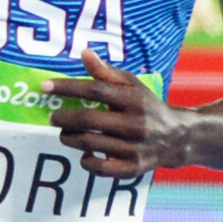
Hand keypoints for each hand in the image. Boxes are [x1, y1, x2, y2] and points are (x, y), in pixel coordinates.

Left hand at [41, 49, 186, 177]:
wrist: (177, 136)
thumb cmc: (145, 105)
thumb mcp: (131, 84)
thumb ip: (106, 72)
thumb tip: (84, 53)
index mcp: (133, 98)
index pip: (95, 90)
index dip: (67, 87)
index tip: (45, 86)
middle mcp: (135, 123)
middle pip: (89, 119)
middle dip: (64, 117)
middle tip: (53, 116)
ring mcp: (135, 148)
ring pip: (91, 143)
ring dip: (70, 137)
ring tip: (64, 132)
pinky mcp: (134, 168)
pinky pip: (102, 168)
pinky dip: (87, 161)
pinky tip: (84, 153)